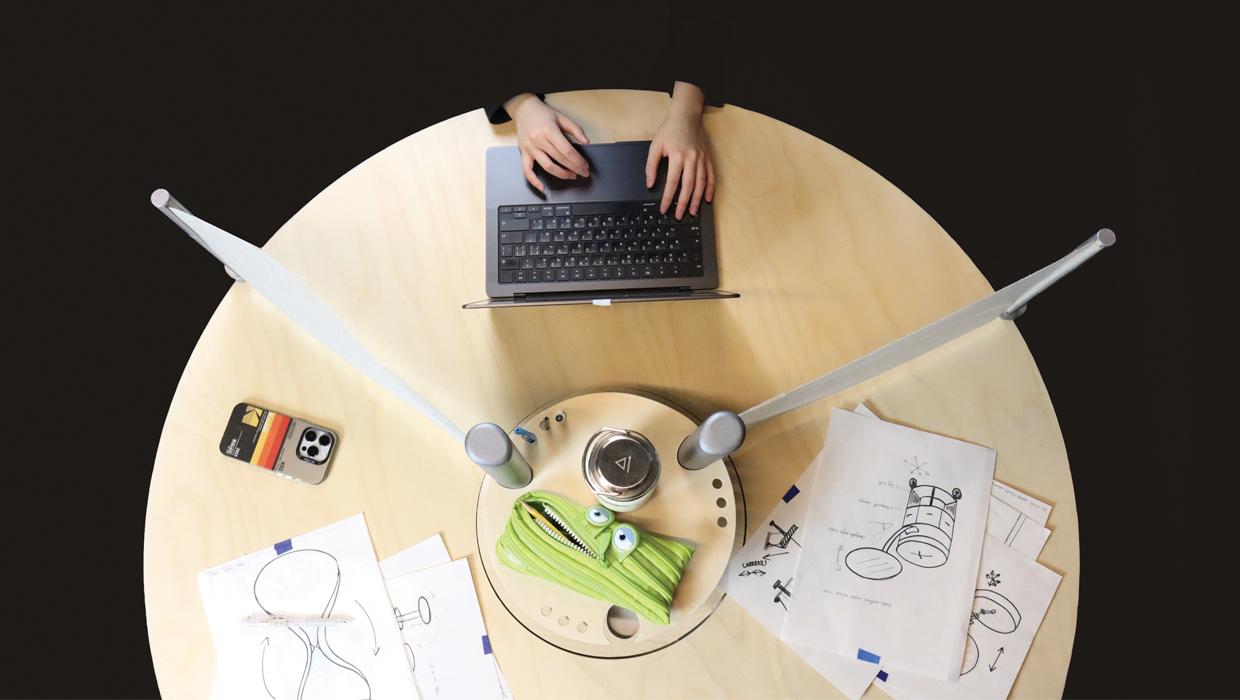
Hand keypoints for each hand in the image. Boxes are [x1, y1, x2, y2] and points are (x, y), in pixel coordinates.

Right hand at [506, 93, 590, 191]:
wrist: (523, 108)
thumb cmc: (542, 113)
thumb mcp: (561, 117)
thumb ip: (575, 129)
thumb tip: (586, 142)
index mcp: (548, 130)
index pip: (566, 151)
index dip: (578, 160)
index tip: (585, 165)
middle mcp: (538, 140)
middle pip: (559, 159)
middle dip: (574, 168)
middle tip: (583, 172)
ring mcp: (530, 148)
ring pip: (547, 166)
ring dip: (561, 174)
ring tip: (571, 176)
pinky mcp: (523, 152)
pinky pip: (526, 170)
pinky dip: (533, 180)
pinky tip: (542, 187)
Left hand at [646, 82, 714, 218]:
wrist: (686, 115)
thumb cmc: (670, 130)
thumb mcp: (655, 145)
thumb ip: (651, 166)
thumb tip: (650, 184)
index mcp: (677, 156)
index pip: (672, 182)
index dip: (668, 198)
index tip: (664, 208)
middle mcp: (692, 158)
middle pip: (688, 186)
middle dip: (683, 203)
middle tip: (679, 215)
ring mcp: (702, 159)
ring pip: (701, 183)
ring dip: (697, 200)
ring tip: (693, 211)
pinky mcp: (708, 158)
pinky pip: (711, 176)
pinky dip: (710, 189)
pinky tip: (707, 199)